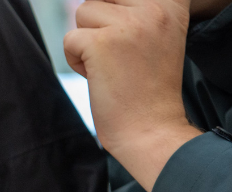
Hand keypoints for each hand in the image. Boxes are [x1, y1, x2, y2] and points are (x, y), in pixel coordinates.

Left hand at [63, 0, 201, 191]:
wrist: (151, 130)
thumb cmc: (148, 88)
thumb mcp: (154, 35)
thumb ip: (134, 11)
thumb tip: (92, 3)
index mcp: (170, 2)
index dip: (115, 18)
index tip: (129, 46)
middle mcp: (154, 6)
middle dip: (100, 28)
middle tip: (121, 59)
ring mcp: (128, 23)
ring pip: (83, 12)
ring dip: (87, 42)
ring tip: (110, 66)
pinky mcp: (101, 43)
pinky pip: (70, 38)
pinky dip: (76, 60)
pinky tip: (99, 77)